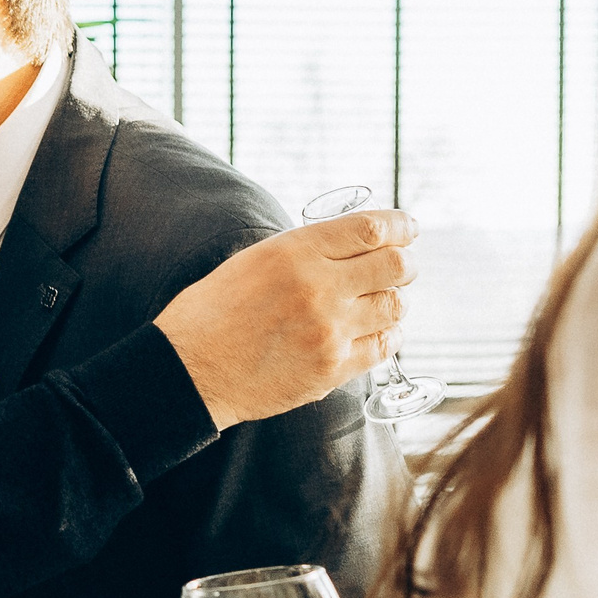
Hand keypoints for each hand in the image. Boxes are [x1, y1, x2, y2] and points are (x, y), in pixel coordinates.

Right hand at [156, 210, 416, 429]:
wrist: (189, 371)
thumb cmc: (211, 313)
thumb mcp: (253, 261)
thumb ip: (303, 252)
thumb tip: (350, 245)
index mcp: (294, 252)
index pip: (370, 228)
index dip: (399, 226)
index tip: (408, 228)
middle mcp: (319, 288)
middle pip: (394, 266)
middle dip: (404, 263)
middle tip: (401, 266)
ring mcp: (329, 331)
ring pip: (394, 306)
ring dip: (394, 300)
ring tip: (380, 300)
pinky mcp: (332, 369)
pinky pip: (384, 347)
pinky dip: (387, 335)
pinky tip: (376, 331)